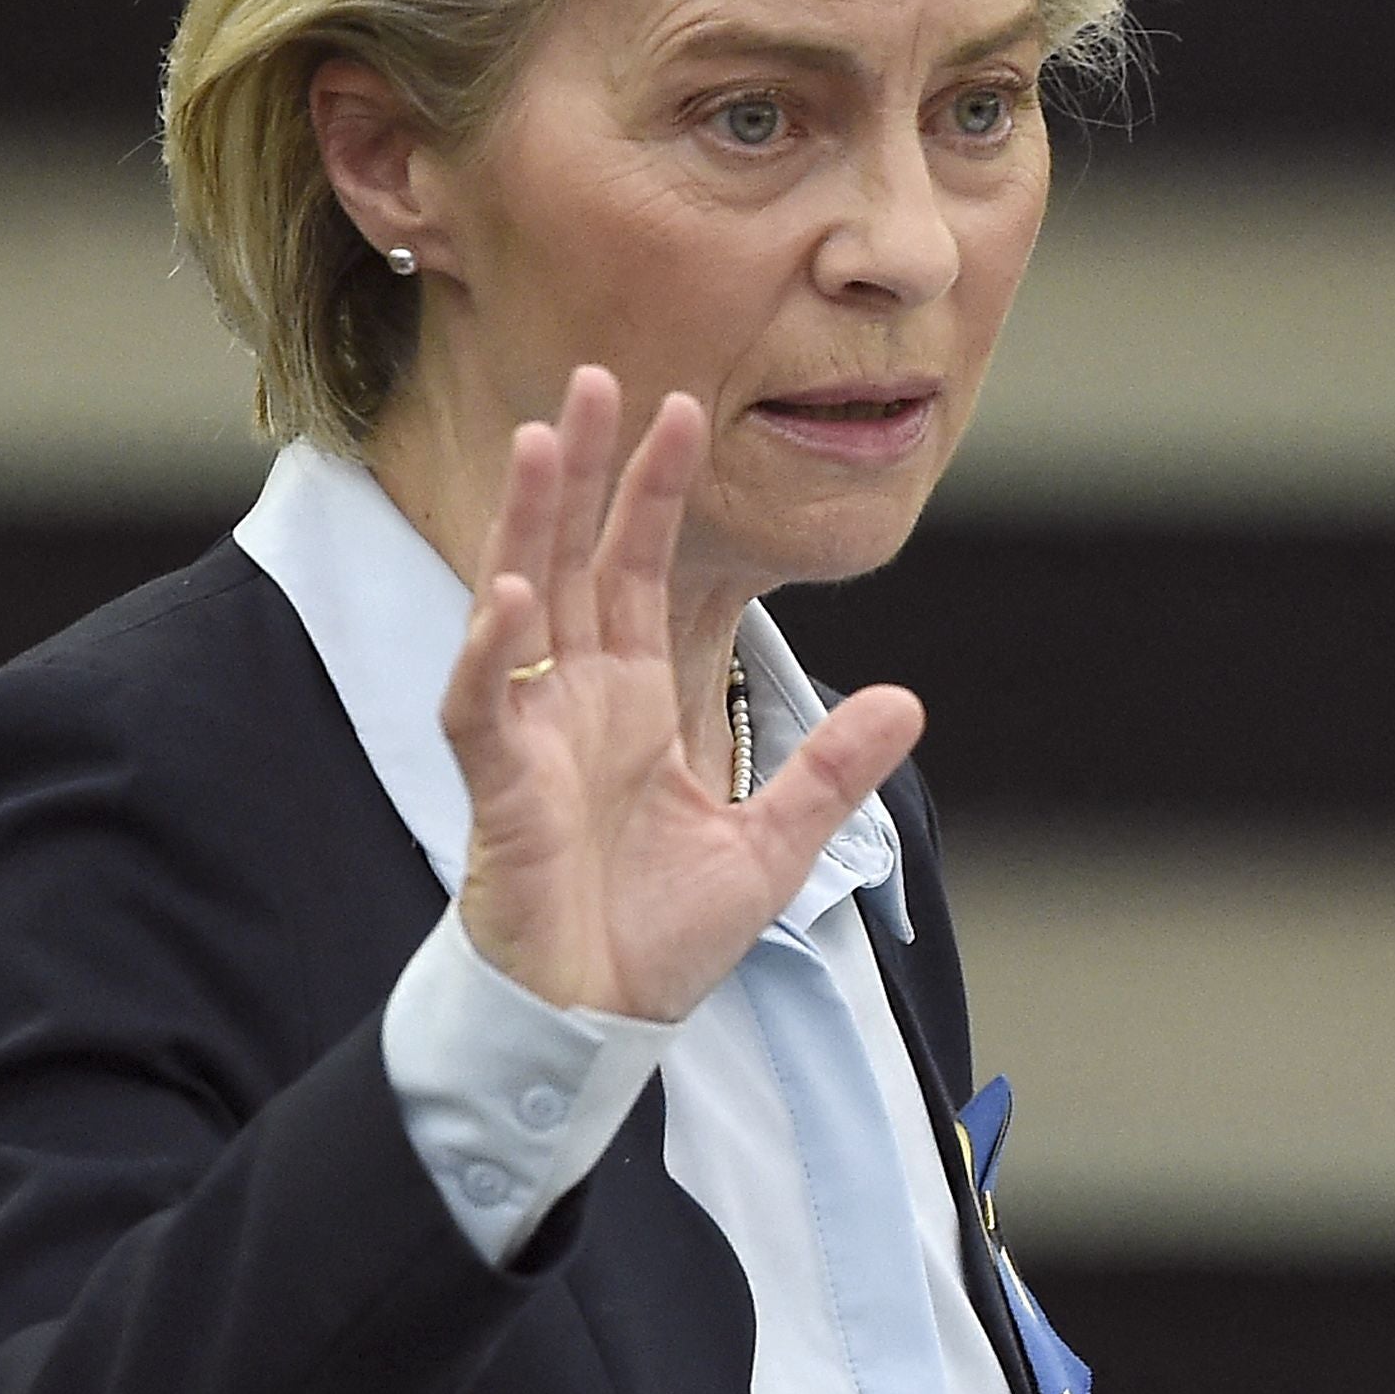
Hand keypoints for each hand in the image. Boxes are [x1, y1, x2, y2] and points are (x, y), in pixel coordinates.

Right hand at [439, 366, 923, 1021]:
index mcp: (635, 702)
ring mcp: (533, 739)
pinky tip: (513, 595)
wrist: (598, 1020)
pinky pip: (486, 707)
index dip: (656, 492)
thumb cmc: (657, 936)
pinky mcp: (501, 790)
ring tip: (545, 442)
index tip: (681, 408)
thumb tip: (908, 700)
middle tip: (594, 374)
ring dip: (528, 525)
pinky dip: (496, 652)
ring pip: (518, 606)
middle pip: (576, 559)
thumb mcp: (774, 845)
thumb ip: (829, 770)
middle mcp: (577, 701)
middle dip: (587, 470)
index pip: (643, 571)